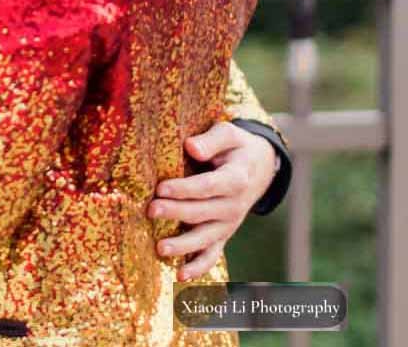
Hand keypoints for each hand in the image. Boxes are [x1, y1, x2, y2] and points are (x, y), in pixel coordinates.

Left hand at [148, 121, 277, 280]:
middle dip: (176, 213)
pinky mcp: (223, 234)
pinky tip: (180, 276)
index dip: (185, 189)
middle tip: (151, 210)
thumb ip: (211, 140)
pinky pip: (213, 255)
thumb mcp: (228, 133)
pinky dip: (199, 267)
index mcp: (236, 179)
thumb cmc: (235, 147)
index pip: (209, 186)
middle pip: (203, 212)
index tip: (161, 188)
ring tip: (160, 248)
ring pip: (206, 238)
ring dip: (184, 245)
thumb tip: (191, 147)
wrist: (258, 166)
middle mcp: (234, 205)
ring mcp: (229, 223)